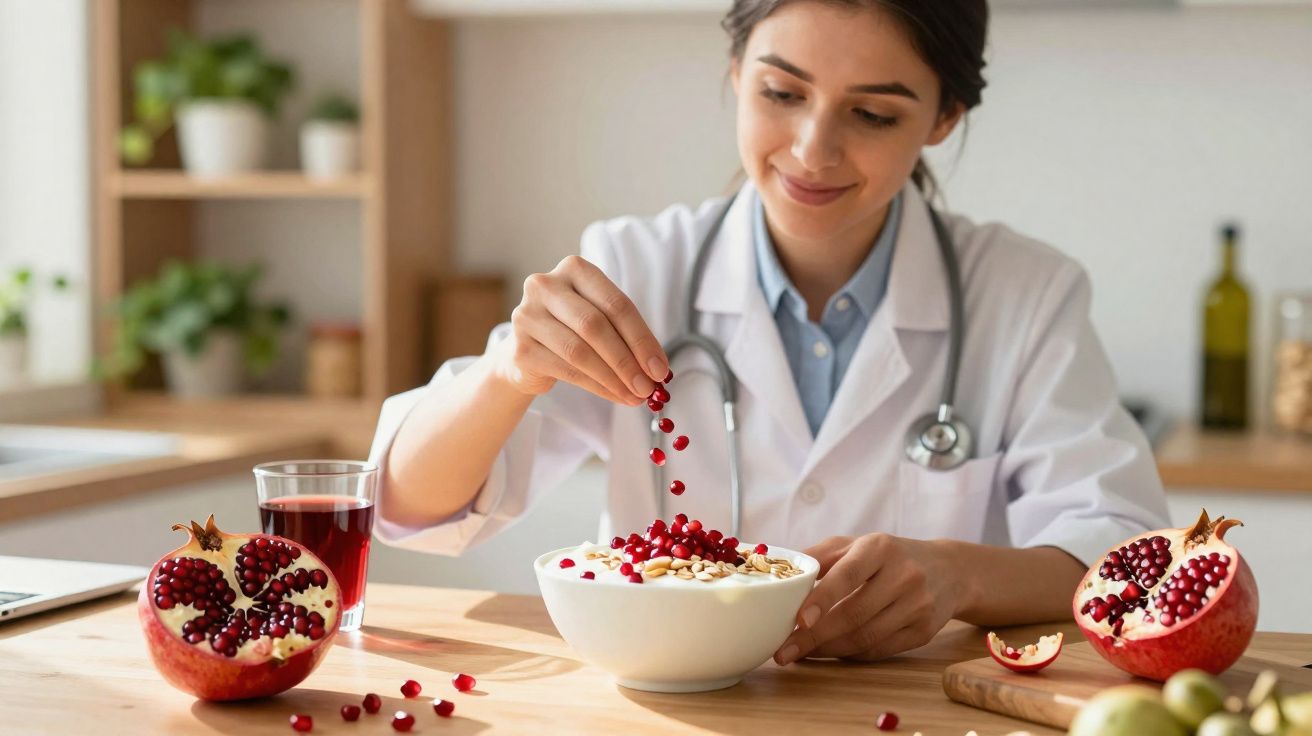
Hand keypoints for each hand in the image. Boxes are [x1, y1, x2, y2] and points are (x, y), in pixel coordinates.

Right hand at [493, 255, 667, 403]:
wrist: (527, 351)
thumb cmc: (573, 330)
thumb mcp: (601, 321)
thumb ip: (627, 337)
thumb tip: (658, 370)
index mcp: (574, 268)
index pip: (616, 304)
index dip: (642, 339)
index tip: (660, 369)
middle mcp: (546, 285)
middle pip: (596, 326)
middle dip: (627, 361)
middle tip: (648, 387)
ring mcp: (527, 315)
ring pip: (580, 351)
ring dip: (613, 378)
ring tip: (634, 396)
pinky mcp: (519, 348)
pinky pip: (565, 370)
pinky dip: (596, 386)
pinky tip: (613, 395)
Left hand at [774, 534, 960, 663]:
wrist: (948, 570)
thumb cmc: (888, 555)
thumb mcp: (856, 544)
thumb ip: (819, 556)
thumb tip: (779, 576)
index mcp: (880, 548)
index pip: (848, 575)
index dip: (822, 599)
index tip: (798, 620)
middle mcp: (904, 575)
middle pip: (854, 614)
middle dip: (814, 637)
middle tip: (784, 650)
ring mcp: (918, 606)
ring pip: (866, 638)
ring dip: (828, 650)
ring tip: (800, 653)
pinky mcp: (924, 632)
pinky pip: (879, 651)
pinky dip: (850, 655)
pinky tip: (829, 652)